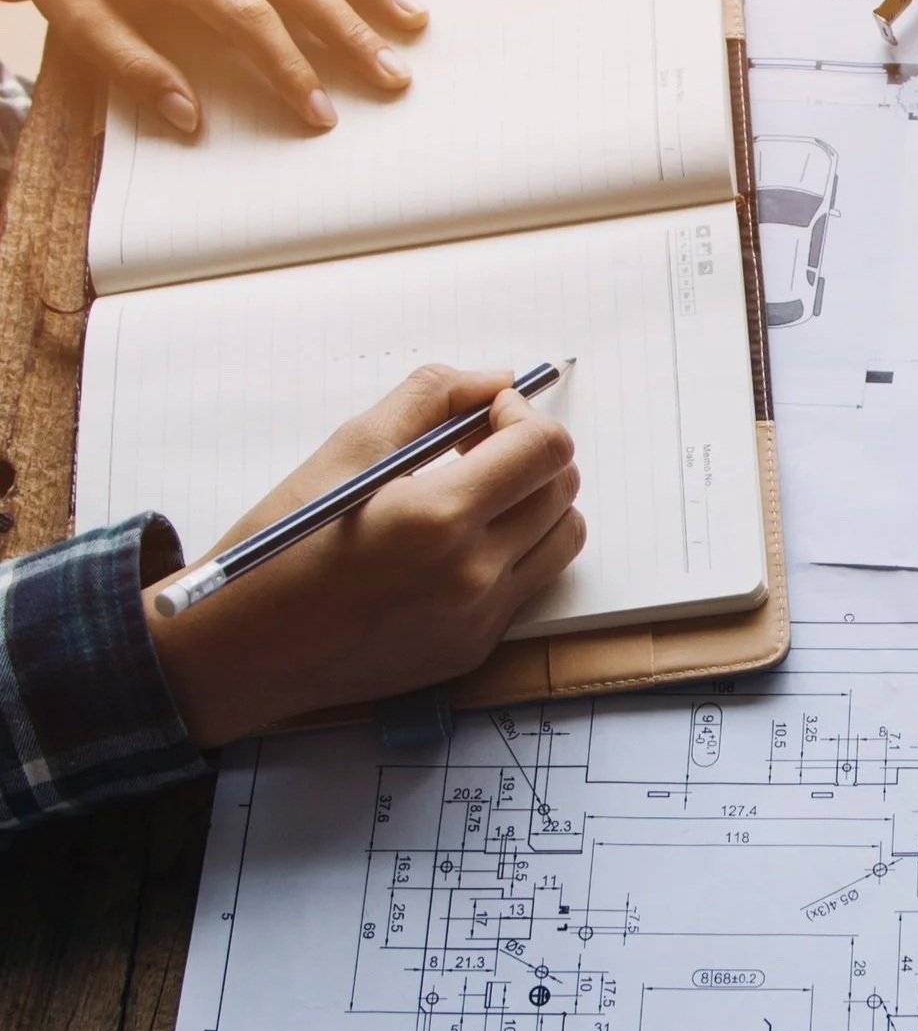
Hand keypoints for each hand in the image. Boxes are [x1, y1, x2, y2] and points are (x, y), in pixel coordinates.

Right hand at [146, 366, 584, 746]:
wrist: (242, 650)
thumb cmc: (280, 544)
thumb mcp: (346, 449)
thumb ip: (431, 399)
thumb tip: (498, 380)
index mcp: (437, 518)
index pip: (545, 450)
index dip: (525, 417)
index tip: (489, 413)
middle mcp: (471, 575)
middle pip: (562, 490)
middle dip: (530, 455)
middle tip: (476, 447)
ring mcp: (479, 618)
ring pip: (562, 537)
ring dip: (534, 503)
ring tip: (473, 494)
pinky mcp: (475, 647)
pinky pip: (530, 582)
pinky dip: (512, 550)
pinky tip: (455, 544)